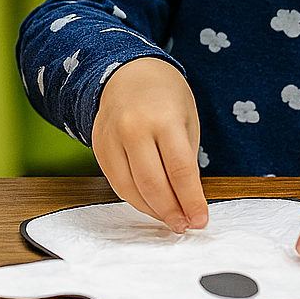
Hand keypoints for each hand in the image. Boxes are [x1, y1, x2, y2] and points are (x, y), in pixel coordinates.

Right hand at [90, 58, 208, 233]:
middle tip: (185, 225)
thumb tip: (188, 202)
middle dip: (171, 212)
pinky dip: (135, 199)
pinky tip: (151, 204)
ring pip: (131, 189)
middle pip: (153, 184)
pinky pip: (116, 183)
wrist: (128, 73)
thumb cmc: (165, 97)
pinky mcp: (98, 148)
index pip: (180, 170)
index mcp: (164, 118)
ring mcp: (111, 138)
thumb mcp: (187, 121)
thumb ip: (186, 160)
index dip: (191, 201)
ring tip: (171, 219)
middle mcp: (134, 128)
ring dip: (153, 211)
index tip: (201, 220)